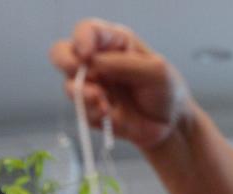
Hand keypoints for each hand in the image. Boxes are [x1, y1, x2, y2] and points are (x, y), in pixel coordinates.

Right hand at [49, 18, 193, 149]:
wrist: (169, 124)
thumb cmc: (165, 89)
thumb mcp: (155, 71)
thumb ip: (124, 65)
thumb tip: (92, 62)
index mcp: (113, 43)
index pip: (87, 31)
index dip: (81, 39)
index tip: (86, 55)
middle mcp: (97, 62)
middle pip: (62, 53)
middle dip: (66, 63)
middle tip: (81, 74)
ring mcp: (92, 87)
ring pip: (69, 86)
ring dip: (83, 95)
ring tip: (104, 104)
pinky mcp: (91, 111)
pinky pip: (81, 112)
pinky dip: (93, 114)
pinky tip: (110, 115)